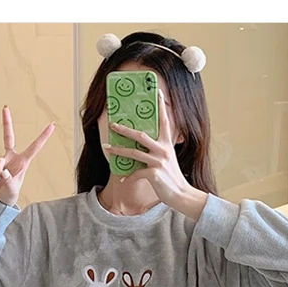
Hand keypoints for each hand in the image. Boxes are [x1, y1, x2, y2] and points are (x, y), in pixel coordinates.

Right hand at [0, 106, 54, 206]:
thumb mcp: (13, 189)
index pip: (34, 147)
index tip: (52, 125)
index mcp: (23, 161)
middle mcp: (12, 157)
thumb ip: (9, 179)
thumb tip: (3, 170)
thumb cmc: (9, 195)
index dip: (43, 136)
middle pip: (8, 136)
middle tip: (5, 107)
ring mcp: (1, 159)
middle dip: (6, 122)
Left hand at [103, 90, 208, 220]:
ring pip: (133, 153)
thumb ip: (158, 151)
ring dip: (118, 151)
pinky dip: (127, 176)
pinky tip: (122, 179)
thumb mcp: (167, 160)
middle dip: (124, 129)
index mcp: (167, 144)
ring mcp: (158, 161)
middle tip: (112, 124)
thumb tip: (142, 148)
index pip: (165, 121)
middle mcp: (163, 150)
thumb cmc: (172, 178)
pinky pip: (135, 173)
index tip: (157, 92)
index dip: (161, 107)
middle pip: (140, 135)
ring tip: (106, 148)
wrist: (181, 194)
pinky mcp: (154, 174)